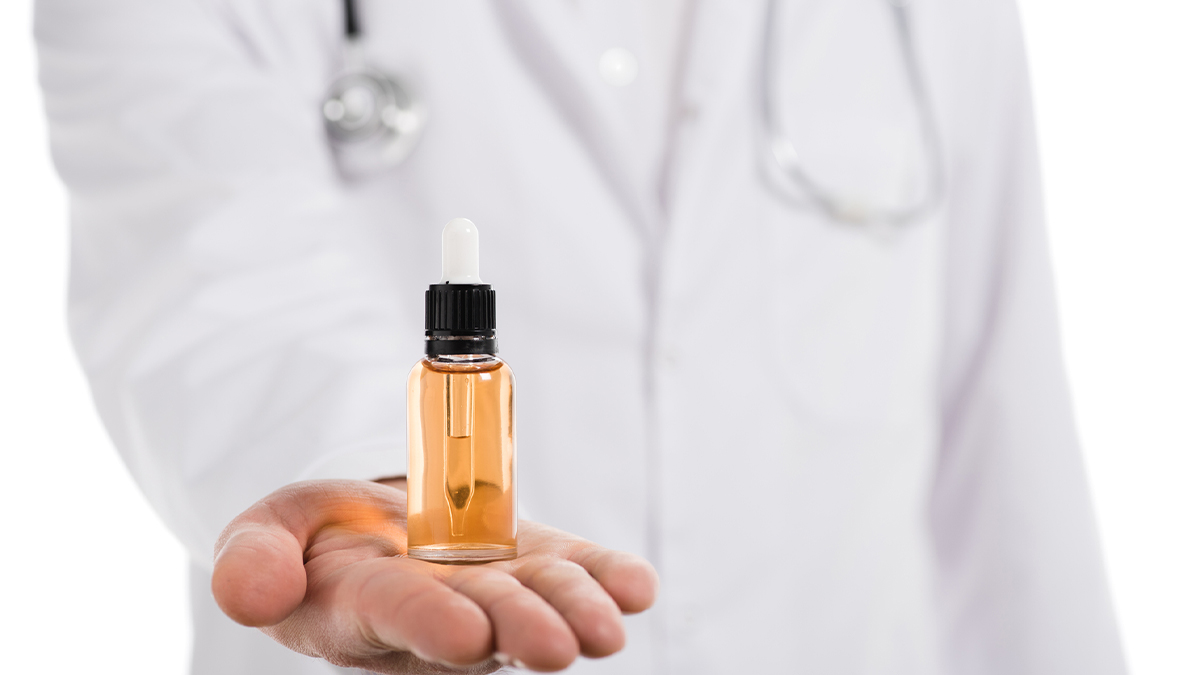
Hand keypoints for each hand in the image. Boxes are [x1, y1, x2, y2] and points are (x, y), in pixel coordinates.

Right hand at [211, 479, 657, 672]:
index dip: (429, 624)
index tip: (463, 636)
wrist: (371, 527)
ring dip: (576, 611)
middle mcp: (441, 609)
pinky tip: (636, 586)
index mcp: (366, 604)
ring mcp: (496, 587)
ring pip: (539, 599)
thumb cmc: (315, 535)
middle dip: (519, 630)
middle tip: (556, 649)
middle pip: (484, 621)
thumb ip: (255, 560)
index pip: (398, 615)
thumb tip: (253, 595)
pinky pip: (577, 568)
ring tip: (608, 629)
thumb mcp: (264, 530)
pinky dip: (609, 576)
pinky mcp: (536, 559)